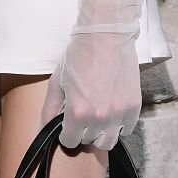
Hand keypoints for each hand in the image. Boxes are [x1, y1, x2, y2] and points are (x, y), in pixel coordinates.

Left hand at [49, 29, 142, 151]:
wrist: (106, 35)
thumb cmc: (79, 55)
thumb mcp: (57, 81)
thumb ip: (49, 109)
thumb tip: (44, 128)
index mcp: (77, 111)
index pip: (70, 141)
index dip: (66, 135)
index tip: (67, 127)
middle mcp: (99, 117)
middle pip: (89, 141)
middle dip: (83, 132)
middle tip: (82, 118)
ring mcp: (119, 113)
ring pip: (109, 141)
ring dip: (101, 134)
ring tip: (97, 120)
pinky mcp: (134, 106)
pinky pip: (126, 129)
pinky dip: (119, 126)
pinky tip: (112, 113)